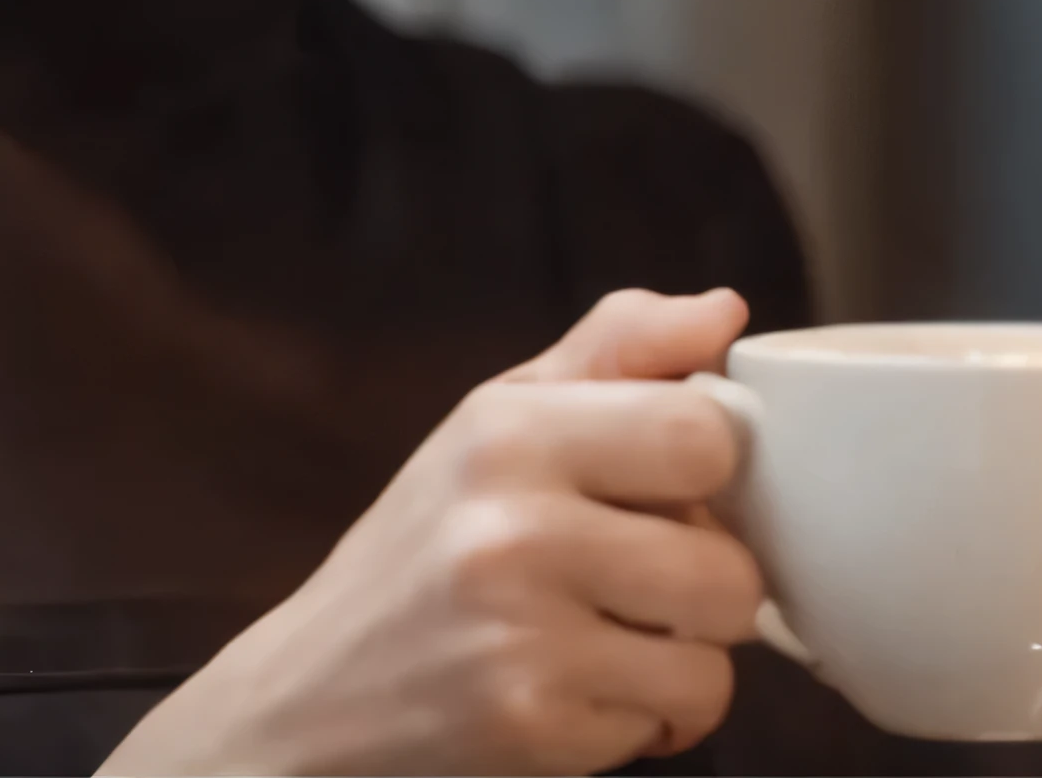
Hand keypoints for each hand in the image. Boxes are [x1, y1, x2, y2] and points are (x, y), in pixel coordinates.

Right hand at [103, 288, 762, 775]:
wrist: (310, 695)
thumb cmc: (428, 547)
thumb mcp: (499, 420)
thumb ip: (616, 351)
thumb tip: (726, 314)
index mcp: (508, 431)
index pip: (705, 433)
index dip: (713, 473)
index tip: (672, 493)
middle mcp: (510, 529)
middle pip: (731, 567)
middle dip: (709, 586)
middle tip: (643, 585)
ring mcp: (519, 636)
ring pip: (715, 659)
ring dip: (685, 663)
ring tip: (613, 643)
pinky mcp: (529, 728)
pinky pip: (673, 726)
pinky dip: (643, 724)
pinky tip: (578, 696)